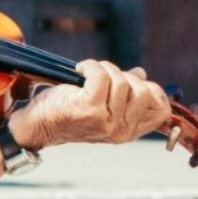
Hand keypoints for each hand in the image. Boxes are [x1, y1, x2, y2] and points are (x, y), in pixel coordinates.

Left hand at [8, 60, 170, 148]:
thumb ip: (124, 93)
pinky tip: (79, 71)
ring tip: (87, 76)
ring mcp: (107, 122)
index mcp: (129, 132)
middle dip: (124, 76)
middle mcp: (122, 131)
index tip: (128, 83)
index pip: (162, 109)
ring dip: (104, 69)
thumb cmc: (67, 113)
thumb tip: (141, 73)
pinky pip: (101, 75)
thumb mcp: (103, 105)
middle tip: (102, 78)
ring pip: (123, 80)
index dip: (150, 89)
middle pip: (144, 90)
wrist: (35, 126)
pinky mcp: (89, 110)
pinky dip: (90, 66)